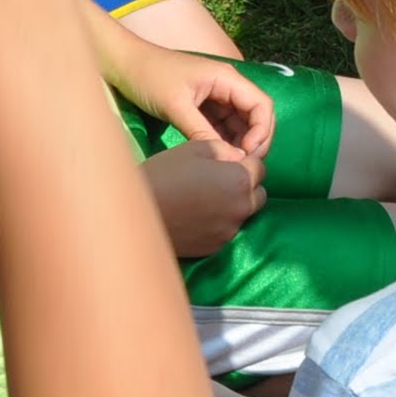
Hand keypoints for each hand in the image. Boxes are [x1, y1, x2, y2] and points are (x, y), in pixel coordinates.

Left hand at [114, 39, 277, 162]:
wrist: (124, 64)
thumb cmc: (149, 78)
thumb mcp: (176, 106)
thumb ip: (202, 132)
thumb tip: (230, 159)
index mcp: (227, 79)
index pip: (261, 105)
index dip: (262, 132)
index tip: (246, 155)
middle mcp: (227, 86)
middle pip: (256, 115)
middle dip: (255, 140)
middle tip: (242, 166)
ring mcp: (216, 96)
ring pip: (241, 123)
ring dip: (239, 143)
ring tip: (229, 165)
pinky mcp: (204, 105)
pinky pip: (223, 125)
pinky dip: (224, 140)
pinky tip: (217, 157)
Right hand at [140, 139, 262, 257]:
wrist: (134, 215)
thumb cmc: (163, 175)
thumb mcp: (195, 148)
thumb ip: (225, 150)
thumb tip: (240, 159)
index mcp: (239, 180)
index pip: (260, 168)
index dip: (246, 163)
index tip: (228, 163)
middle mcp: (241, 208)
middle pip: (258, 194)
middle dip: (246, 186)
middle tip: (219, 180)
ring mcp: (228, 232)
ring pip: (243, 214)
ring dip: (233, 205)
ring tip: (205, 199)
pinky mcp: (214, 248)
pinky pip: (226, 230)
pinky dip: (219, 222)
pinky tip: (196, 216)